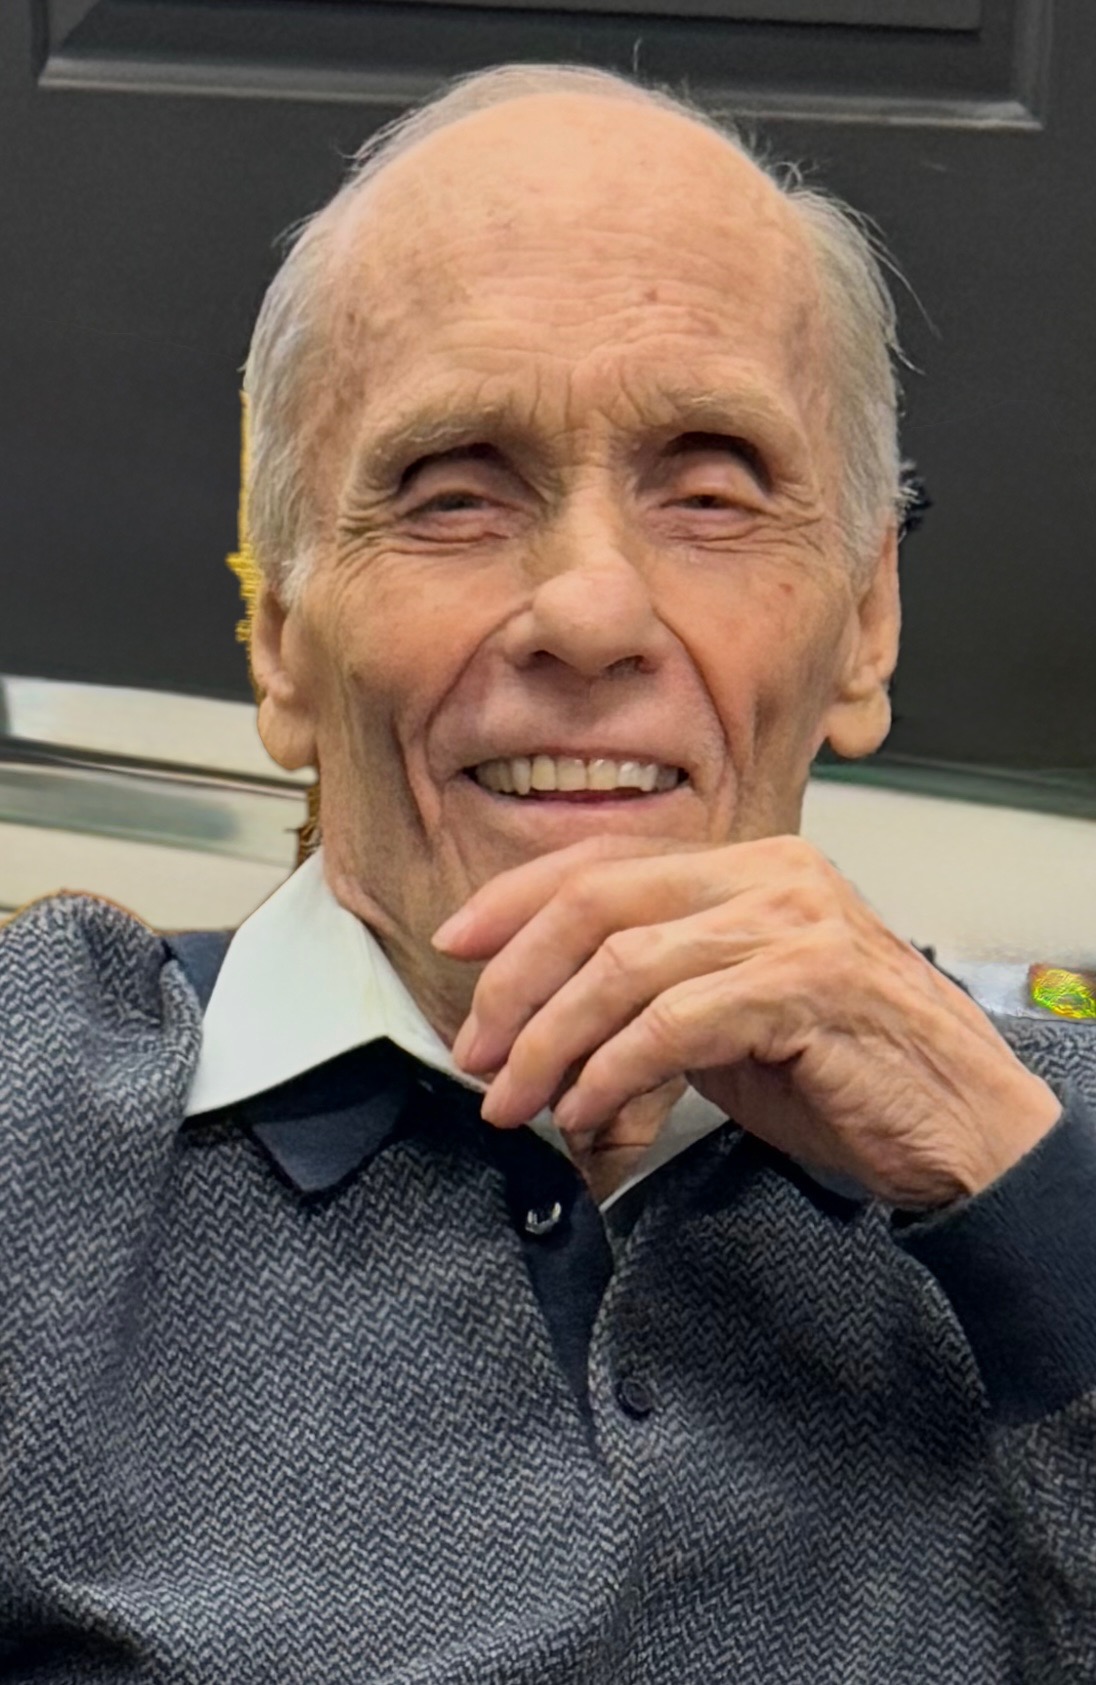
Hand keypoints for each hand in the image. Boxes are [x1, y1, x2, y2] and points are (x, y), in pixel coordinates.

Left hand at [433, 834, 1061, 1208]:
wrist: (969, 1125)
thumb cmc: (851, 1072)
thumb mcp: (732, 1017)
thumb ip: (652, 1000)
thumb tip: (542, 1033)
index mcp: (749, 866)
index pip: (603, 861)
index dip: (514, 900)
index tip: (454, 945)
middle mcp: (771, 876)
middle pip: (595, 905)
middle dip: (515, 984)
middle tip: (477, 1053)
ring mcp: (794, 924)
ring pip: (623, 967)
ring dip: (550, 1044)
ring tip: (517, 1100)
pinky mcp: (808, 986)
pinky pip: (674, 1023)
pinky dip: (612, 1072)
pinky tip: (588, 1113)